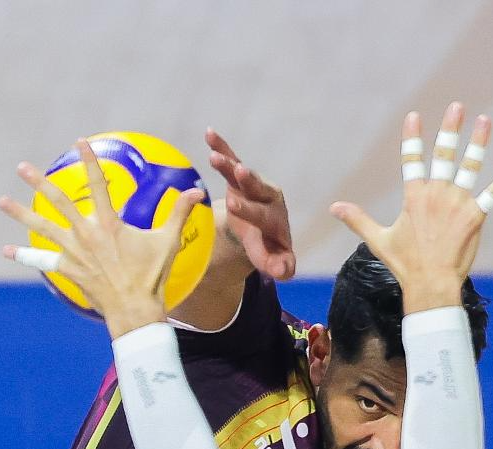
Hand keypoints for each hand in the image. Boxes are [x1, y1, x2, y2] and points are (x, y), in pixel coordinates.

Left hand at [0, 139, 204, 338]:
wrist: (134, 309)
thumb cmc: (152, 276)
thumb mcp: (168, 241)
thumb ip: (180, 212)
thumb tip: (197, 191)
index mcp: (109, 223)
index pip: (97, 184)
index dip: (89, 161)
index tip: (79, 142)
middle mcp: (86, 234)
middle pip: (57, 201)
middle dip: (39, 182)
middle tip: (21, 167)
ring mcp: (74, 253)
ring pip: (42, 227)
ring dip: (21, 213)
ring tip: (2, 201)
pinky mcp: (68, 270)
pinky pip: (43, 260)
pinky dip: (25, 255)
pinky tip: (7, 251)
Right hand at [206, 128, 294, 279]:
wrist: (263, 231)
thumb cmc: (267, 248)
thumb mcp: (274, 260)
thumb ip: (279, 266)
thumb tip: (282, 271)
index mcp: (275, 219)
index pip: (262, 215)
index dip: (249, 210)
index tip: (233, 205)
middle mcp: (267, 198)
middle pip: (256, 189)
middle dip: (246, 181)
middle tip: (237, 171)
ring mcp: (254, 186)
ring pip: (242, 173)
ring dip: (229, 163)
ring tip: (215, 155)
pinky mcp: (241, 177)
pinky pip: (231, 159)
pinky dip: (221, 147)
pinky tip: (209, 133)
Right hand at [330, 104, 492, 313]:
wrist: (430, 284)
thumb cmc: (404, 263)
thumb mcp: (377, 239)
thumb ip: (357, 219)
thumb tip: (333, 207)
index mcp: (414, 197)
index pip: (412, 160)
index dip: (413, 137)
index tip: (414, 115)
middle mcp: (436, 195)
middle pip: (444, 154)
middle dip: (450, 129)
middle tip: (457, 107)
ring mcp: (457, 204)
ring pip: (470, 166)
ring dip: (478, 142)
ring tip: (485, 121)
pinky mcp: (475, 217)